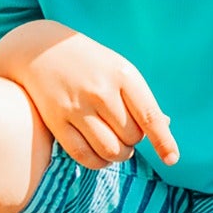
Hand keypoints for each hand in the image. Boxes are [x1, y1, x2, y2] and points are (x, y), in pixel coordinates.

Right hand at [0, 20, 179, 169]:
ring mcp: (77, 106)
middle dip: (134, 142)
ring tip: (117, 147)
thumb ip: (140, 98)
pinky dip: (98, 162)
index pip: (149, 116)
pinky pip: (84, 156)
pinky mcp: (57, 121)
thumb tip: (166, 125)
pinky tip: (100, 156)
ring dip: (118, 155)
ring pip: (110, 150)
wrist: (40, 50)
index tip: (172, 159)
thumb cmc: (90, 64)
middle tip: (126, 133)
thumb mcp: (119, 70)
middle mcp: (101, 91)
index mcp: (123, 75)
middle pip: (131, 137)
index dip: (163, 141)